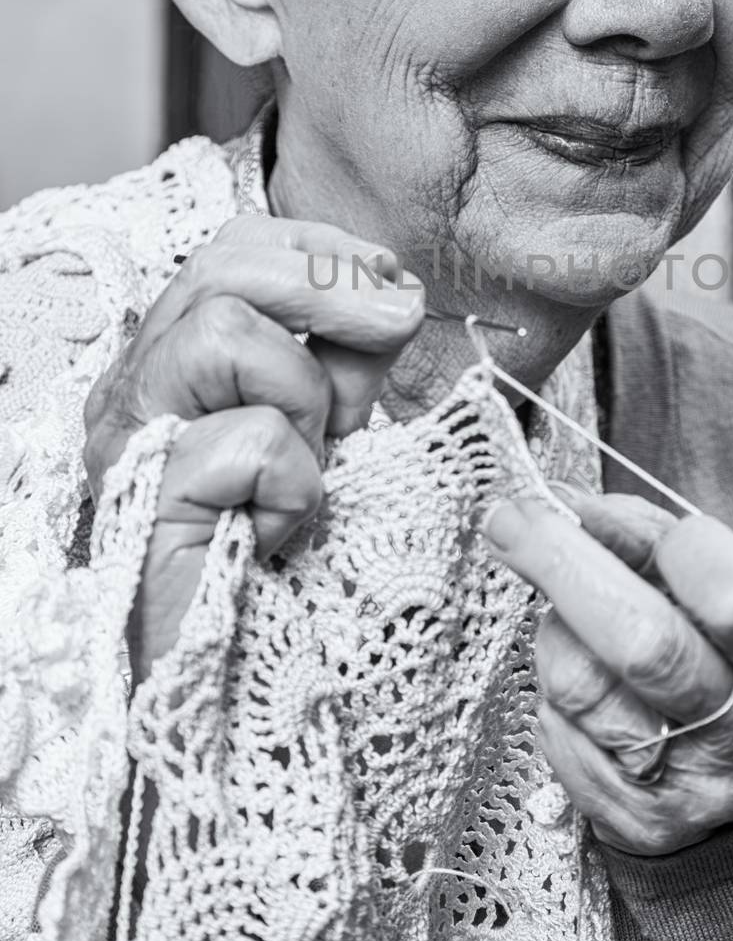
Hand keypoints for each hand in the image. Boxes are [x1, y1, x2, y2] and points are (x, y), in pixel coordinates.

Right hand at [84, 214, 423, 680]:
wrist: (245, 689)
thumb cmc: (289, 558)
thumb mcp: (333, 430)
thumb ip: (352, 358)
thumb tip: (393, 294)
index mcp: (177, 362)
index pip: (233, 251)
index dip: (321, 253)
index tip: (390, 289)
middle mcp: (137, 389)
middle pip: (220, 267)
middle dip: (329, 287)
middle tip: (394, 326)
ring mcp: (130, 442)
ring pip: (220, 333)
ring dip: (303, 395)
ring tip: (308, 461)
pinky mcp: (146, 499)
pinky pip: (247, 441)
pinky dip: (292, 484)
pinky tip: (276, 531)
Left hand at [482, 488, 732, 855]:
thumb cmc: (725, 651)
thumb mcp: (721, 584)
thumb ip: (654, 539)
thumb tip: (575, 508)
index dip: (669, 548)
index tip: (608, 512)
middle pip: (645, 643)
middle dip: (564, 565)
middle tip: (512, 518)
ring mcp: (698, 785)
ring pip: (584, 685)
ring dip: (555, 629)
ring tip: (566, 610)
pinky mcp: (638, 823)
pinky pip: (559, 730)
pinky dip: (552, 687)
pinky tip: (578, 674)